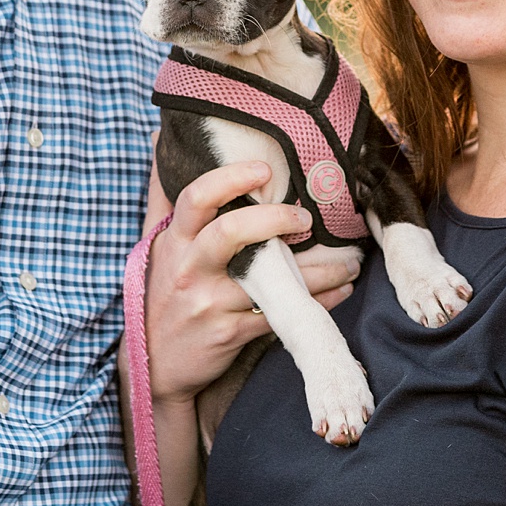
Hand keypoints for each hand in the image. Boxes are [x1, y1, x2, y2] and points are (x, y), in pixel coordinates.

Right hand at [143, 163, 362, 405]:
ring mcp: (209, 303)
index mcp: (175, 241)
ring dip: (318, 271)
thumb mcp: (159, 248)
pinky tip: (339, 291)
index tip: (264, 169)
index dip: (229, 179)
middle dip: (273, 219)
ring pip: (268, 280)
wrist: (155, 362)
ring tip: (350, 261)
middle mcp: (190, 269)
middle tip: (307, 217)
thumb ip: (169, 201)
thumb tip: (170, 142)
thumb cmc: (166, 294)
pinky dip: (316, 303)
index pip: (196, 199)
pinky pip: (279, 315)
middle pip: (229, 233)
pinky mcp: (229, 333)